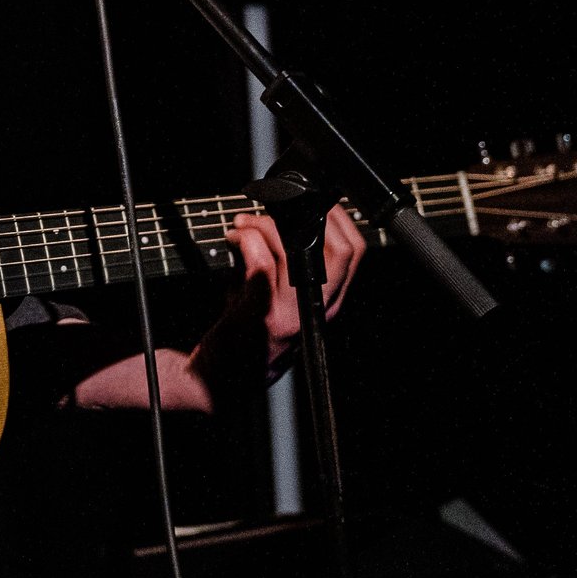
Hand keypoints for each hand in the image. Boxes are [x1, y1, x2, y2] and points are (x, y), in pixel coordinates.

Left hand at [186, 206, 366, 396]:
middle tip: (277, 207)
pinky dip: (244, 239)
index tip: (311, 199)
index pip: (355, 252)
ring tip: (242, 224)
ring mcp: (291, 314)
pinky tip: (233, 238)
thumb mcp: (276, 292)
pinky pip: (261, 262)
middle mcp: (316, 310)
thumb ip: (283, 255)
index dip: (339, 217)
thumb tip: (277, 208)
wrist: (221, 378)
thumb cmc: (247, 329)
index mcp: (327, 302)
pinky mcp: (261, 315)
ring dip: (263, 224)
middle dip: (310, 214)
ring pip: (294, 246)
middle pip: (340, 249)